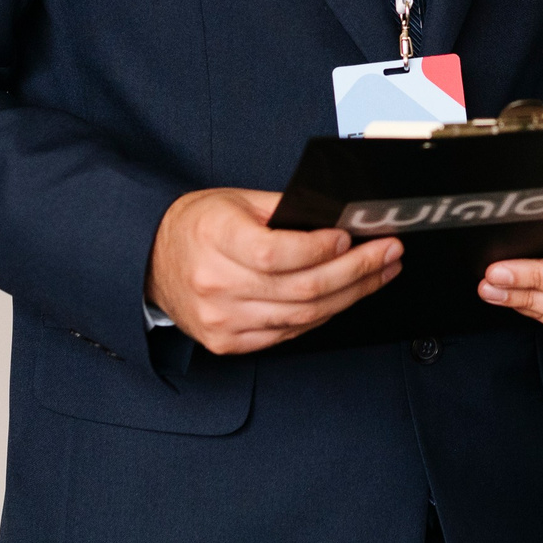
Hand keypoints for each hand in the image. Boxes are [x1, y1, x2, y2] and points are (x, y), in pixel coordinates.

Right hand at [145, 188, 401, 354]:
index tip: (350, 235)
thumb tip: (340, 215)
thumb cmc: (199, 225)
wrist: (152, 261)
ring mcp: (221, 319)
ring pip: (303, 315)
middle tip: (390, 253)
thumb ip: (286, 208)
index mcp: (215, 239)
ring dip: (351, 294)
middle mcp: (216, 284)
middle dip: (357, 270)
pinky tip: (346, 296)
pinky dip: (322, 315)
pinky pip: (288, 333)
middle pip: (301, 288)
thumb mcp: (238, 200)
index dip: (320, 248)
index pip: (276, 253)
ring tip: (382, 272)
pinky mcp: (228, 342)